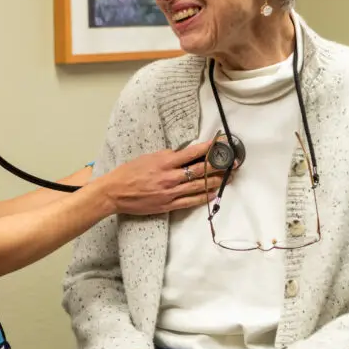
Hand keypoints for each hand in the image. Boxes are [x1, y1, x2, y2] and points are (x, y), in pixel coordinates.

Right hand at [99, 140, 227, 215]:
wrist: (114, 192)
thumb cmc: (128, 172)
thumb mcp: (148, 157)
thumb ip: (167, 157)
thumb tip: (184, 155)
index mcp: (164, 162)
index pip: (192, 153)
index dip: (209, 148)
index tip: (221, 144)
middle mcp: (170, 177)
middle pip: (201, 170)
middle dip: (219, 165)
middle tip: (233, 162)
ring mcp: (170, 192)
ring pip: (199, 186)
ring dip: (216, 181)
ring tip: (228, 177)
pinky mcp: (168, 205)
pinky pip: (191, 201)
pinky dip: (204, 197)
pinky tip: (214, 193)